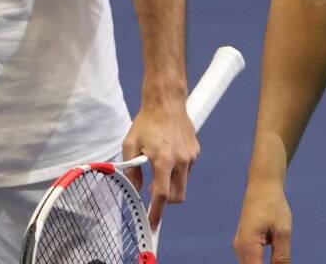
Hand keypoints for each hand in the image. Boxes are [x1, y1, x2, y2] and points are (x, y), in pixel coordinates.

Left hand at [122, 99, 198, 228]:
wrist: (167, 102)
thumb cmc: (147, 122)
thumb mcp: (130, 145)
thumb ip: (132, 170)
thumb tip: (134, 189)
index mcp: (163, 159)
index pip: (161, 194)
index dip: (156, 212)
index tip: (153, 224)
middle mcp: (180, 160)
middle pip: (177, 196)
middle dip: (166, 201)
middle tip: (152, 193)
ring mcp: (190, 156)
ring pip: (183, 184)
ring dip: (171, 185)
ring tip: (158, 167)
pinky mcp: (195, 152)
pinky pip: (186, 170)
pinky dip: (177, 171)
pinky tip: (168, 155)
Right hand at [233, 178, 292, 262]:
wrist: (262, 184)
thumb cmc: (273, 205)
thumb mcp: (283, 232)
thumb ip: (282, 257)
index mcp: (248, 247)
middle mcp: (240, 248)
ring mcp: (240, 245)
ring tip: (279, 262)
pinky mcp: (244, 243)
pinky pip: (251, 261)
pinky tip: (274, 262)